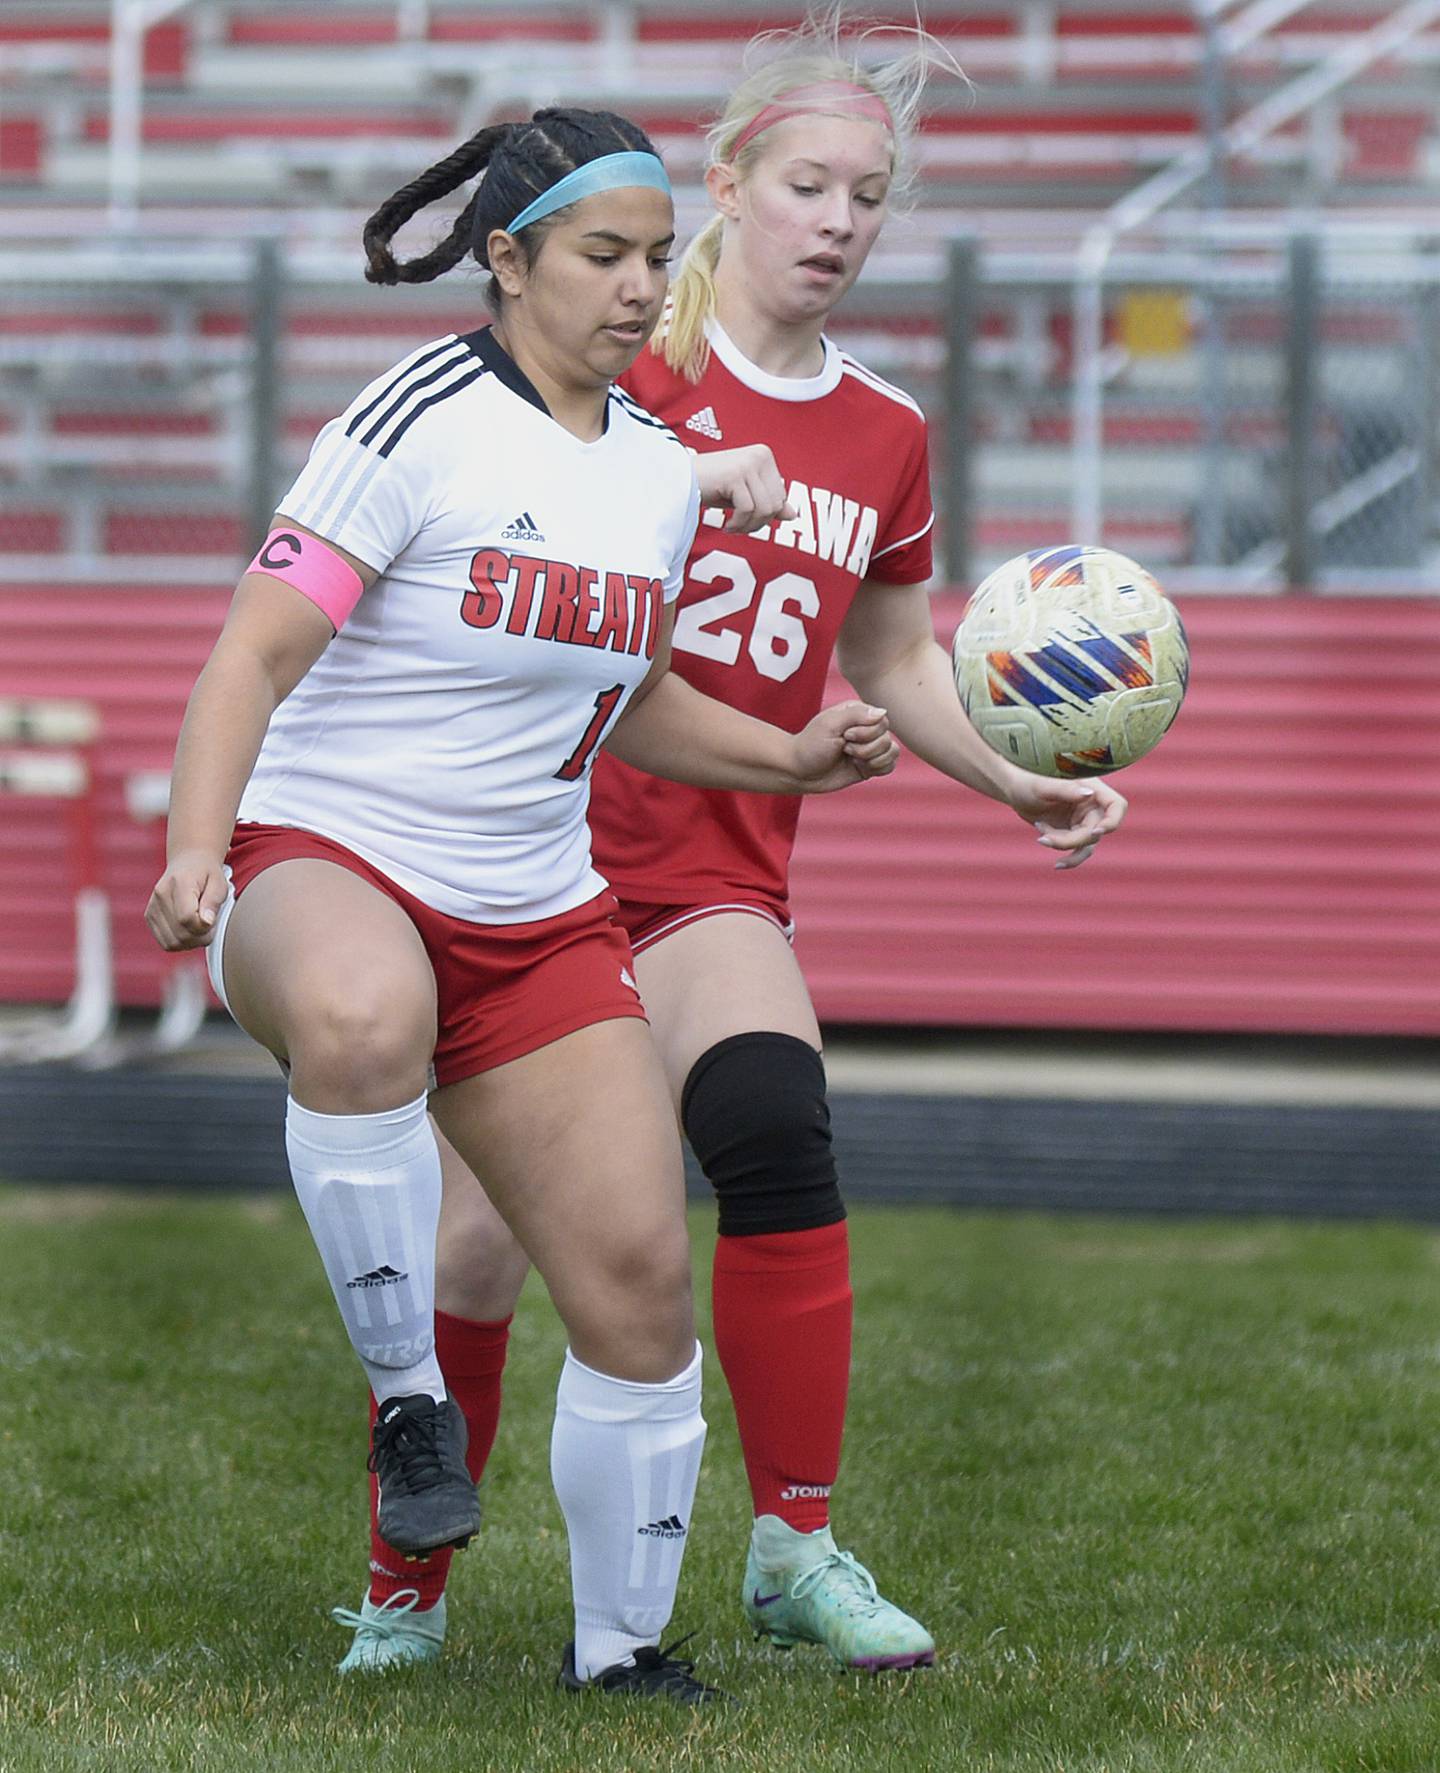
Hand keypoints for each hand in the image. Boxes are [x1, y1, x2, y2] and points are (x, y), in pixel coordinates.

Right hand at [146, 849, 228, 949]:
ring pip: (172, 943)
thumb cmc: (206, 874)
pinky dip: (181, 942)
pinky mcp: (150, 917)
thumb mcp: (219, 883)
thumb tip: (206, 922)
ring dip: (192, 942)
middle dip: (201, 936)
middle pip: (180, 934)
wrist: (188, 863)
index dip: (204, 927)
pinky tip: (190, 929)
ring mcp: (152, 907)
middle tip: (210, 923)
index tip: (213, 920)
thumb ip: (214, 902)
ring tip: (200, 926)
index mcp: (179, 882)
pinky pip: (166, 943)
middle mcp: (161, 895)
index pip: (187, 918)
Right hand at [694, 444, 794, 534]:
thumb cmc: (708, 487)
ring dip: (748, 526)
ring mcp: (748, 463)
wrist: (676, 479)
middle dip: (759, 523)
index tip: (745, 520)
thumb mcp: (743, 495)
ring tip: (732, 526)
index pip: (781, 495)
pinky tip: (726, 525)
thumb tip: (793, 515)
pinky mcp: (735, 475)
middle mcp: (759, 455)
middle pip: (776, 503)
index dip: (765, 516)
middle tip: (738, 527)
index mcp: (764, 455)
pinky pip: (748, 510)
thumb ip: (767, 502)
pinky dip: (738, 524)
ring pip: (765, 509)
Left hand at [789, 701, 897, 793]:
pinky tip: (861, 767)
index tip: (845, 736)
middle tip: (844, 749)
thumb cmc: (810, 745)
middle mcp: (867, 728)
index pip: (882, 721)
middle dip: (865, 748)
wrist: (800, 771)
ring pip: (892, 751)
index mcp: (858, 713)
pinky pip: (890, 765)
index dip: (866, 733)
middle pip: (887, 738)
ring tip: (851, 759)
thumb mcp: (829, 724)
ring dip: (871, 759)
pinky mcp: (871, 764)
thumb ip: (856, 715)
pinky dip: (879, 768)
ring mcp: (870, 747)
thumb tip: (883, 712)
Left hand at [1003, 770, 1127, 868]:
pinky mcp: (1072, 831)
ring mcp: (1083, 820)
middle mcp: (1091, 805)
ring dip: (1065, 846)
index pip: (1117, 806)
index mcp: (1092, 788)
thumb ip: (1066, 790)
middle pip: (1095, 832)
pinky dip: (1066, 855)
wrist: (1014, 789)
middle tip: (1044, 837)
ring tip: (1042, 840)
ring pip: (1086, 844)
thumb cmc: (1028, 780)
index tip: (1095, 831)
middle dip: (1071, 839)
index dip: (1112, 821)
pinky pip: (1076, 849)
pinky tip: (1057, 864)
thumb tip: (1088, 794)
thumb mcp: (1043, 785)